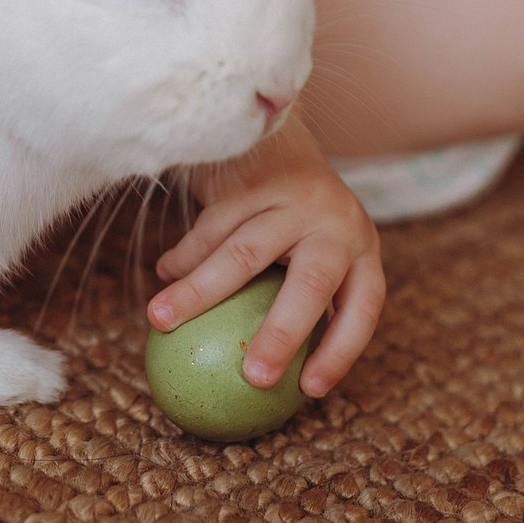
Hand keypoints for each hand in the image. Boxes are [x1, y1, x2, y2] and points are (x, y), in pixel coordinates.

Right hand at [147, 118, 383, 397]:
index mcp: (362, 247)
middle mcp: (335, 221)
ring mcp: (293, 197)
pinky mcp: (254, 178)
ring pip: (243, 252)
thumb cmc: (295, 214)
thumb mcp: (318, 247)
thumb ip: (303, 297)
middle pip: (310, 285)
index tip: (309, 391)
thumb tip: (268, 379)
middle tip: (251, 376)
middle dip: (280, 334)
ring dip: (197, 291)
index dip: (341, 351)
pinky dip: (185, 253)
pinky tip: (166, 273)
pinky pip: (213, 224)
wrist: (276, 131)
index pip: (363, 307)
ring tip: (160, 320)